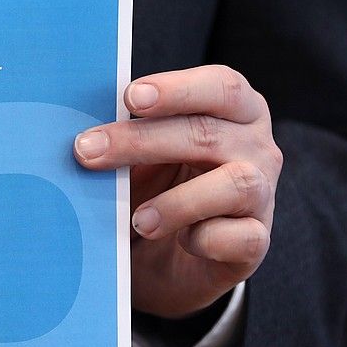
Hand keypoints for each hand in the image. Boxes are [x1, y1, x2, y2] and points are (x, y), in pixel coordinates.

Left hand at [73, 65, 282, 318]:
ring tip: (139, 219)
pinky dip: (206, 239)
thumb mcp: (141, 158)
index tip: (130, 98)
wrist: (169, 260)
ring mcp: (263, 195)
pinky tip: (182, 241)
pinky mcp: (256, 240)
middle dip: (142, 140)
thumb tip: (83, 131)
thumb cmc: (158, 190)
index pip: (221, 86)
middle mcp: (256, 147)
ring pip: (236, 184)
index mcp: (235, 111)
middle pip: (208, 133)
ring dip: (179, 201)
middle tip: (88, 151)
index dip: (176, 90)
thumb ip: (126, 135)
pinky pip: (241, 237)